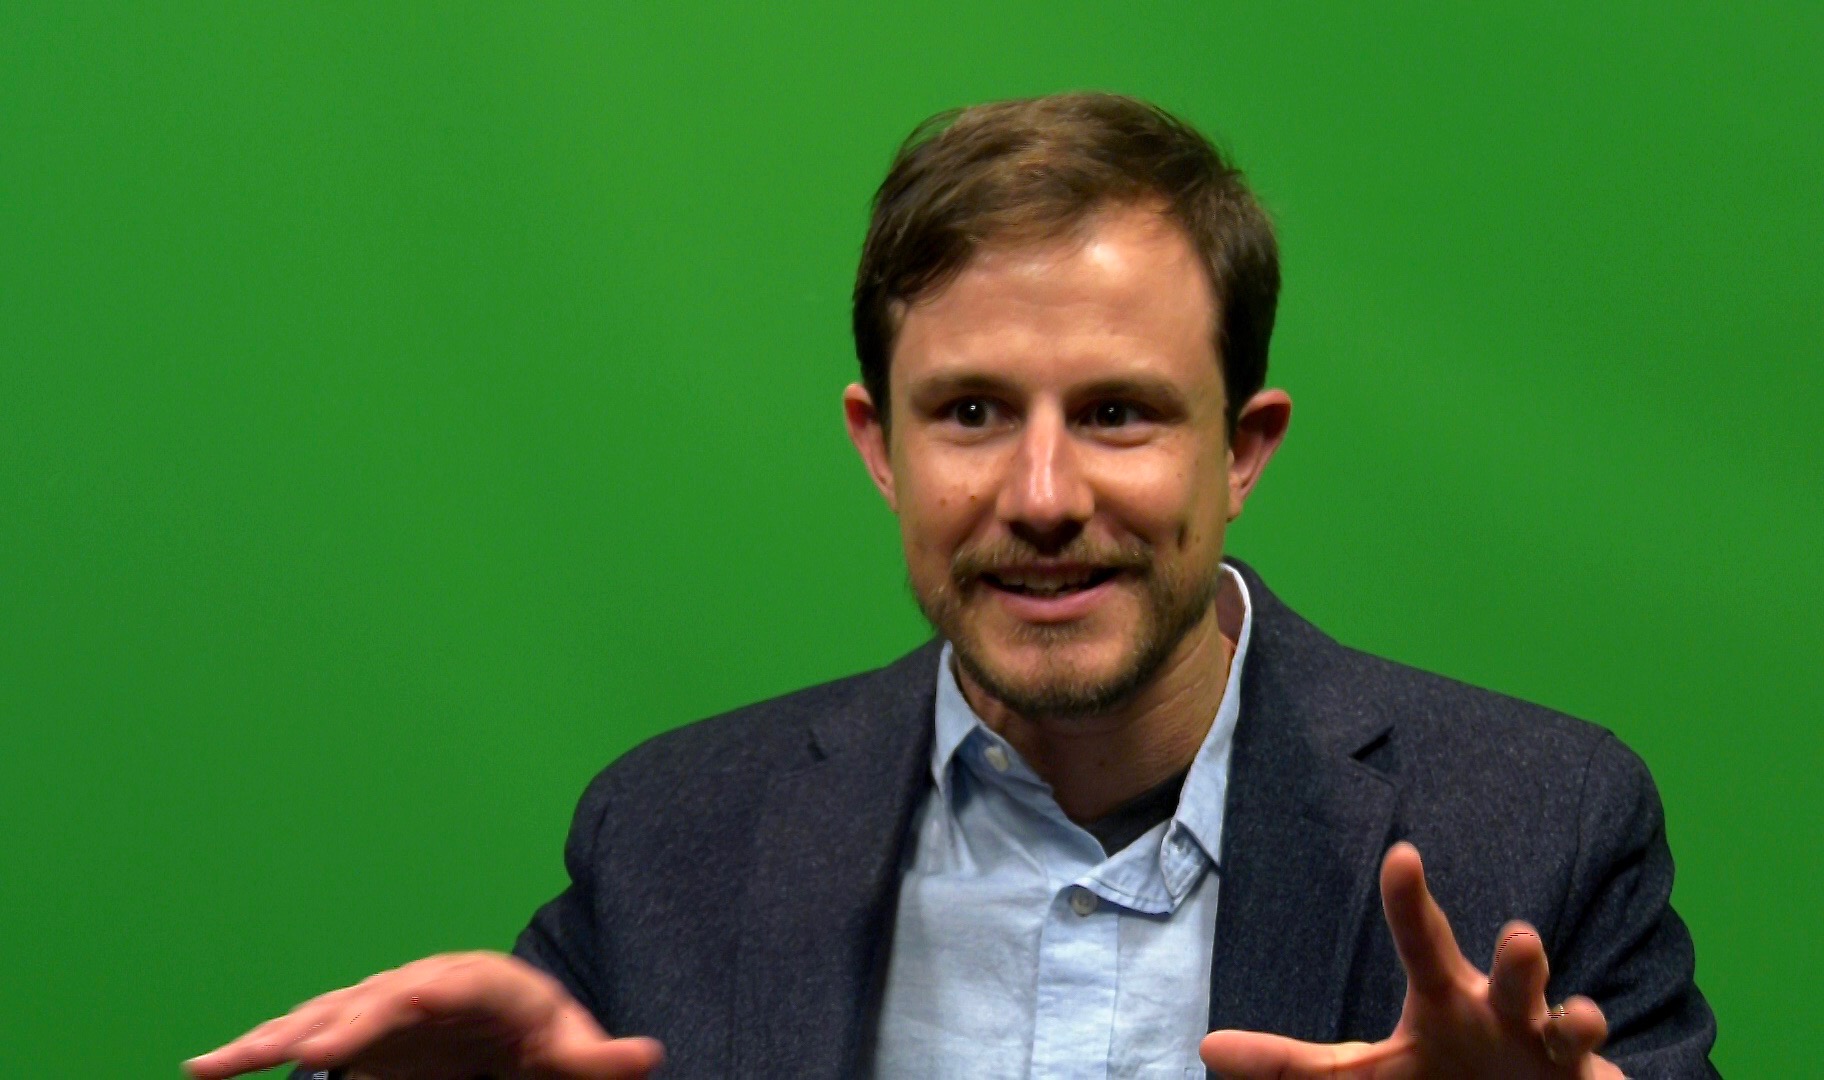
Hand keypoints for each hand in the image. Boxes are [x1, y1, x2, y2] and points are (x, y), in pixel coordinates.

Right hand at [183, 951, 663, 1079]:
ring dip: (270, 1038)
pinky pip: (300, 1037)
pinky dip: (255, 1050)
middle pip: (373, 1000)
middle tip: (295, 1055)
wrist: (508, 1027)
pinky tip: (206, 1068)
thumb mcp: (570, 1049)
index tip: (380, 1017)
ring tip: (214, 1064)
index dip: (410, 999)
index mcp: (479, 983)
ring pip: (322, 1016)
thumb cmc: (539, 1035)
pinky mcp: (353, 1033)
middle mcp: (420, 985)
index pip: (445, 985)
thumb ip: (597, 1057)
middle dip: (334, 1025)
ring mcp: (380, 1007)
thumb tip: (647, 1054)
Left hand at [1201, 843, 1622, 1078]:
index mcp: (1445, 1000)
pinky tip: (1585, 1046)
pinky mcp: (1584, 1079)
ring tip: (1578, 1013)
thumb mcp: (1363, 1077)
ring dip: (1573, 1017)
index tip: (1402, 854)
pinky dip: (1592, 1057)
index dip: (1412, 901)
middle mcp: (1503, 1009)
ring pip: (1566, 1022)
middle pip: (1514, 975)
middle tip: (1519, 934)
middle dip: (1523, 959)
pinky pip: (1593, 1066)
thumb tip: (1207, 1048)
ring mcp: (1549, 1046)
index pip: (1424, 941)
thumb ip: (1291, 1066)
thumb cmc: (1445, 1078)